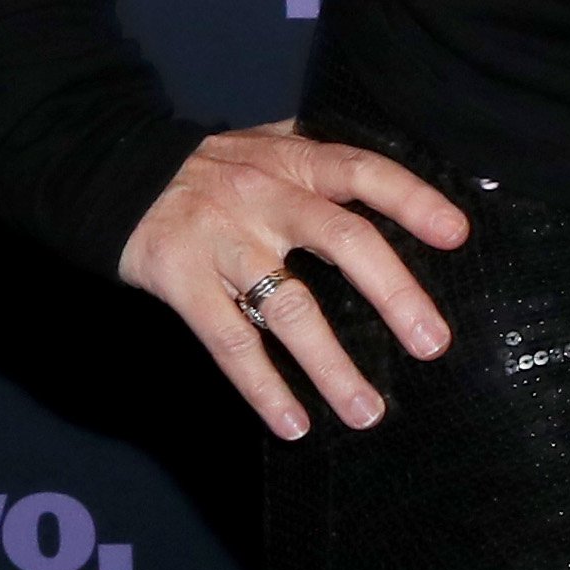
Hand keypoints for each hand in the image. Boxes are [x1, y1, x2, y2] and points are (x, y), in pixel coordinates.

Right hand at [117, 120, 470, 438]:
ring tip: (366, 411)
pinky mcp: (181, 281)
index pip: (366, 173)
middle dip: (393, 295)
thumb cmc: (214, 167)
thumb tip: (409, 188)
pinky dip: (263, 387)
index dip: (413, 200)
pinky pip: (230, 343)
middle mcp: (265, 198)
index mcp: (296, 162)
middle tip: (433, 344)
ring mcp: (223, 241)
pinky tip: (294, 423)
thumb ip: (325, 163)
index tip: (457, 235)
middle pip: (342, 241)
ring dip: (331, 365)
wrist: (112, 172)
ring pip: (288, 307)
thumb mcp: (269, 146)